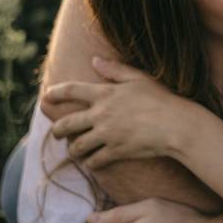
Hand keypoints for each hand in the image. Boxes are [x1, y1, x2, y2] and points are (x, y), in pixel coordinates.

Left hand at [47, 57, 194, 167]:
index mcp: (105, 93)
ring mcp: (107, 135)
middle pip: (67, 124)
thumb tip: (95, 60)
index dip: (55, 93)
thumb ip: (114, 70)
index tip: (46, 97)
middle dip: (57, 130)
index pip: (71, 90)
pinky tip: (93, 161)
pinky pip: (94, 161)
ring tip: (75, 150)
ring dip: (74, 150)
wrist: (176, 125)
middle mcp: (101, 114)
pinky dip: (91, 162)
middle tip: (56, 133)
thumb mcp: (139, 78)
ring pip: (78, 146)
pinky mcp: (116, 152)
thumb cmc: (161, 99)